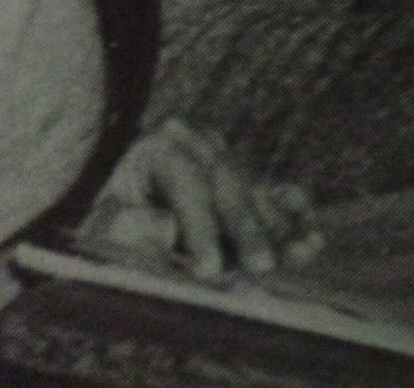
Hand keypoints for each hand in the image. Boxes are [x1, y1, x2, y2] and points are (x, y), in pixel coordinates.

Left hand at [83, 119, 322, 277]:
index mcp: (158, 147)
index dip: (200, 229)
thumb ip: (132, 225)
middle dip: (248, 230)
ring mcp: (222, 156)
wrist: (108, 199)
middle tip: (262, 266)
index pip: (187, 183)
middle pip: (228, 185)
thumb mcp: (102, 221)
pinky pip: (272, 192)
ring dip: (279, 226)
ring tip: (301, 252)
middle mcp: (196, 144)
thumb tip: (167, 229)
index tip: (209, 269)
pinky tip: (312, 235)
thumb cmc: (102, 217)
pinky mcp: (240, 175)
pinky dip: (292, 215)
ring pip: (254, 191)